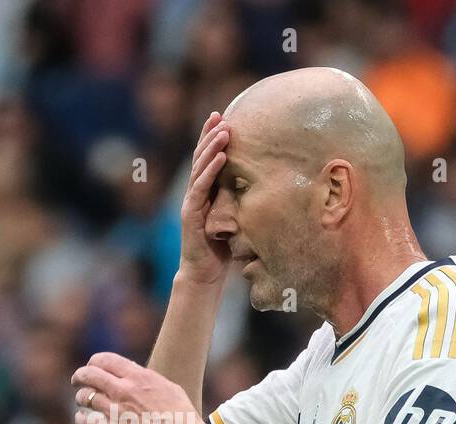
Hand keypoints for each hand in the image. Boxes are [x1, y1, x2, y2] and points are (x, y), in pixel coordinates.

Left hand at [72, 353, 204, 423]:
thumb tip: (134, 373)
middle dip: (79, 376)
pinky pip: (86, 422)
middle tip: (77, 381)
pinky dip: (82, 419)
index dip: (93, 362)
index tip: (91, 367)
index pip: (105, 360)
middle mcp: (124, 391)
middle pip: (89, 375)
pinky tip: (83, 419)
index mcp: (139, 377)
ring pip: (84, 397)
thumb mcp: (169, 388)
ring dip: (81, 398)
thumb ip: (147, 379)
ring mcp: (116, 412)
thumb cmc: (182, 417)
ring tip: (82, 401)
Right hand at [177, 112, 231, 285]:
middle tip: (220, 115)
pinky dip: (210, 170)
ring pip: (200, 168)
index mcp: (204, 193)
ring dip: (211, 147)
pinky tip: (221, 156)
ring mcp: (191, 202)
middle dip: (209, 135)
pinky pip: (201, 187)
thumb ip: (239, 201)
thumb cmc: (221, 249)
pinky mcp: (191, 214)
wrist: (203, 274)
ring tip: (224, 130)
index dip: (210, 138)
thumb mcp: (234, 219)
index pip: (206, 160)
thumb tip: (264, 185)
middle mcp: (194, 194)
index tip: (221, 118)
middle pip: (200, 158)